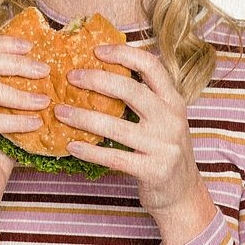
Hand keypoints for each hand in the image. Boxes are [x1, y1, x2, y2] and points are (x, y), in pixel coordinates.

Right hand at [0, 35, 50, 219]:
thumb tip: (47, 64)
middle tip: (44, 70)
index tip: (31, 46)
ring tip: (45, 100)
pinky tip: (36, 123)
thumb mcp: (8, 112)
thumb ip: (15, 88)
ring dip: (20, 93)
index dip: (2, 42)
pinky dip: (17, 120)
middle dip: (16, 63)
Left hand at [56, 43, 204, 218]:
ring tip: (60, 112)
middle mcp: (171, 120)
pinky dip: (89, 151)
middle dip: (96, 80)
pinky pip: (114, 158)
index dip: (123, 53)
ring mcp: (164, 146)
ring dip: (83, 117)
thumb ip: (145, 98)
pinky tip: (71, 146)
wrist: (183, 193)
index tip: (96, 51)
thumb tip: (103, 72)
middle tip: (70, 77)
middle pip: (130, 90)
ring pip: (116, 126)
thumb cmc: (164, 151)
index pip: (151, 66)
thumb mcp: (165, 119)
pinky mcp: (153, 170)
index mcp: (173, 101)